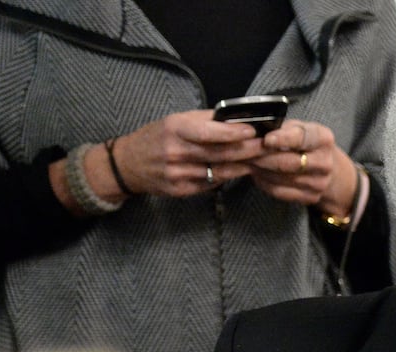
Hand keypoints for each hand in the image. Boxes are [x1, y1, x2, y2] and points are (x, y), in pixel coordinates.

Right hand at [109, 110, 264, 196]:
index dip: (232, 133)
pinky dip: (227, 177)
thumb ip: (204, 120)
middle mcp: (176, 152)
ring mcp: (178, 174)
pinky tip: (240, 171)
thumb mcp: (175, 121)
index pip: (208, 132)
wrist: (127, 164)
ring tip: (260, 160)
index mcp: (174, 130)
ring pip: (218, 172)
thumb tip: (235, 116)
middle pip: (219, 154)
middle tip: (267, 147)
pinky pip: (210, 184)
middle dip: (246, 151)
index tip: (252, 131)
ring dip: (242, 166)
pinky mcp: (181, 190)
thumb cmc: (156, 137)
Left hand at [249, 119, 359, 217]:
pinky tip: (256, 173)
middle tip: (242, 151)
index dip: (283, 139)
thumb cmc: (303, 142)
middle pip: (289, 162)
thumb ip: (280, 128)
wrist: (323, 166)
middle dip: (262, 157)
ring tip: (245, 161)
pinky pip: (280, 191)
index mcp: (323, 139)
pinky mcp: (311, 197)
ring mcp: (320, 183)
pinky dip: (263, 182)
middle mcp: (325, 162)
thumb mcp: (297, 127)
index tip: (266, 140)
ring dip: (259, 169)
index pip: (302, 138)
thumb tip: (253, 132)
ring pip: (281, 178)